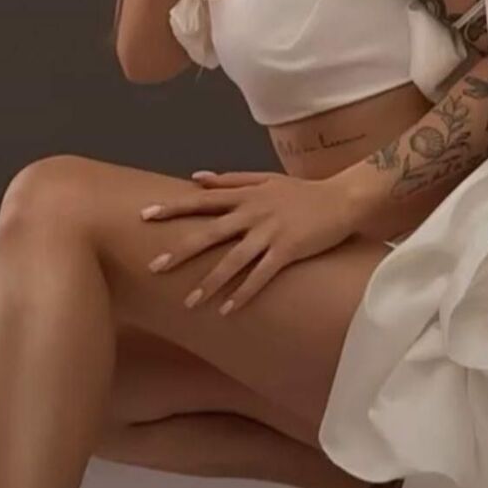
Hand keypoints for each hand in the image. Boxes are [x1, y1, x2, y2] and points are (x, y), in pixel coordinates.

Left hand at [138, 169, 355, 314]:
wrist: (343, 198)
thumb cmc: (302, 192)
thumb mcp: (264, 178)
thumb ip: (230, 179)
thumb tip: (195, 177)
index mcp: (245, 195)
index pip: (201, 200)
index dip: (173, 207)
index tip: (145, 215)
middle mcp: (252, 213)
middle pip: (209, 233)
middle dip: (180, 251)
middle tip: (153, 267)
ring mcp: (270, 232)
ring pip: (233, 260)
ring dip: (210, 282)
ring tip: (189, 302)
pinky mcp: (288, 250)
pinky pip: (261, 276)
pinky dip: (244, 293)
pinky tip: (228, 309)